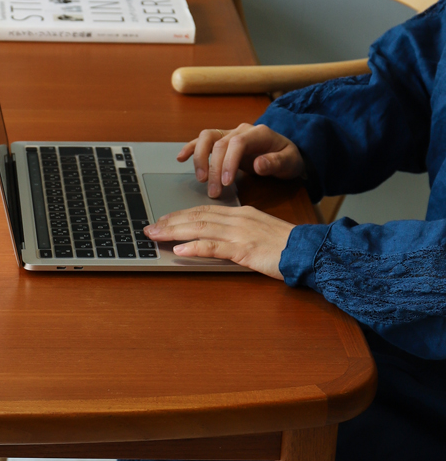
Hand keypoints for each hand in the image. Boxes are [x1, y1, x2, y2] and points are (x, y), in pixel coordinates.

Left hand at [143, 205, 293, 279]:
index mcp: (242, 213)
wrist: (309, 250)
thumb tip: (217, 238)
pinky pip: (215, 247)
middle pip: (198, 216)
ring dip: (174, 231)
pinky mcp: (245, 250)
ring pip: (201, 228)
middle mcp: (239, 219)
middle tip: (150, 227)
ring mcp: (241, 233)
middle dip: (170, 221)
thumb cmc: (287, 246)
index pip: (205, 210)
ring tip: (155, 235)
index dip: (181, 214)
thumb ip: (239, 232)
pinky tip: (180, 250)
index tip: (163, 219)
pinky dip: (194, 247)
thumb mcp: (260, 232)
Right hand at [176, 124, 305, 197]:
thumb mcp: (290, 162)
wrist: (285, 153)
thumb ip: (276, 163)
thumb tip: (258, 164)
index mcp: (259, 133)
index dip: (229, 162)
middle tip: (214, 191)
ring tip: (200, 180)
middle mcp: (241, 130)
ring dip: (200, 159)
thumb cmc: (288, 159)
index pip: (238, 143)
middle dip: (214, 168)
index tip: (227, 182)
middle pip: (219, 143)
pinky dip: (191, 149)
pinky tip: (181, 158)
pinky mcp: (221, 141)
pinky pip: (202, 141)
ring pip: (206, 138)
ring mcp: (229, 134)